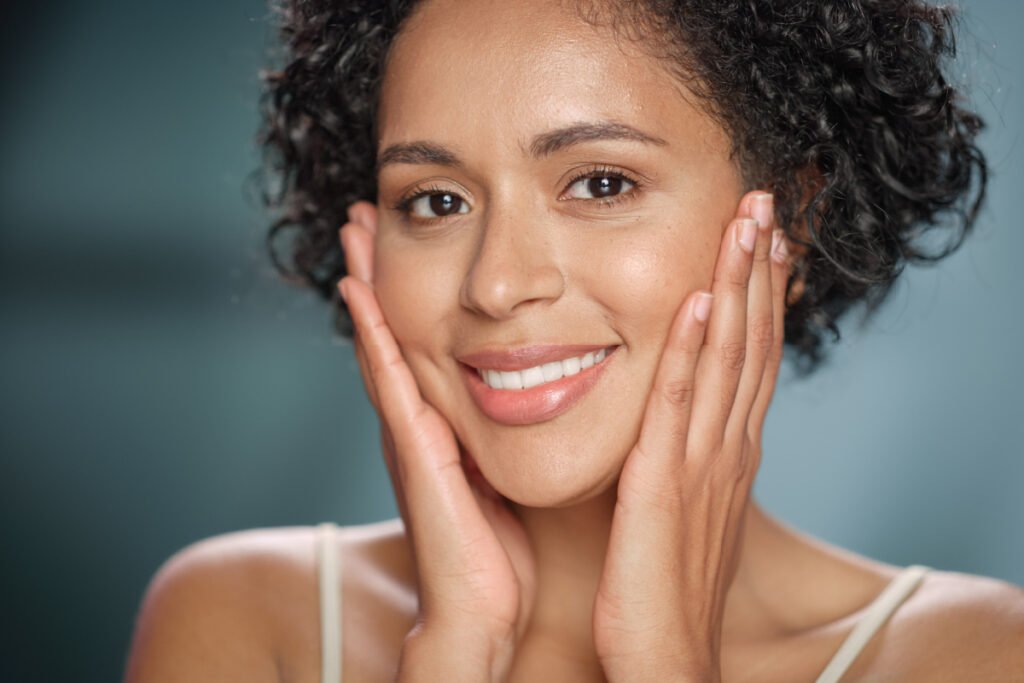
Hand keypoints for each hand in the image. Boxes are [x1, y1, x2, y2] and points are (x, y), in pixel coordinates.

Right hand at [338, 203, 536, 681]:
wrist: (480, 613)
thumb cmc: (496, 553)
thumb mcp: (502, 480)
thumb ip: (504, 442)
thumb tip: (537, 404)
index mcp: (443, 426)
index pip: (424, 344)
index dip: (412, 292)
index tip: (411, 237)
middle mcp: (418, 422)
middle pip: (396, 331)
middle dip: (379, 273)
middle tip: (365, 212)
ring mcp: (409, 434)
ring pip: (385, 343)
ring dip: (369, 285)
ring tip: (355, 229)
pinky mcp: (413, 452)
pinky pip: (391, 383)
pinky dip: (372, 336)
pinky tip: (360, 293)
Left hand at [592, 192, 789, 681]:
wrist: (668, 651)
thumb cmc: (669, 582)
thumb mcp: (688, 504)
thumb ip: (687, 455)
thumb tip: (680, 421)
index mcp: (731, 451)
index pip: (753, 358)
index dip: (762, 296)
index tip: (766, 241)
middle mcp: (729, 446)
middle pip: (752, 343)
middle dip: (759, 271)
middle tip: (765, 203)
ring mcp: (702, 461)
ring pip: (728, 359)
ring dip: (738, 288)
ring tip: (747, 223)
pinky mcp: (664, 480)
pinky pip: (680, 404)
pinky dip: (693, 351)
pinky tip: (697, 302)